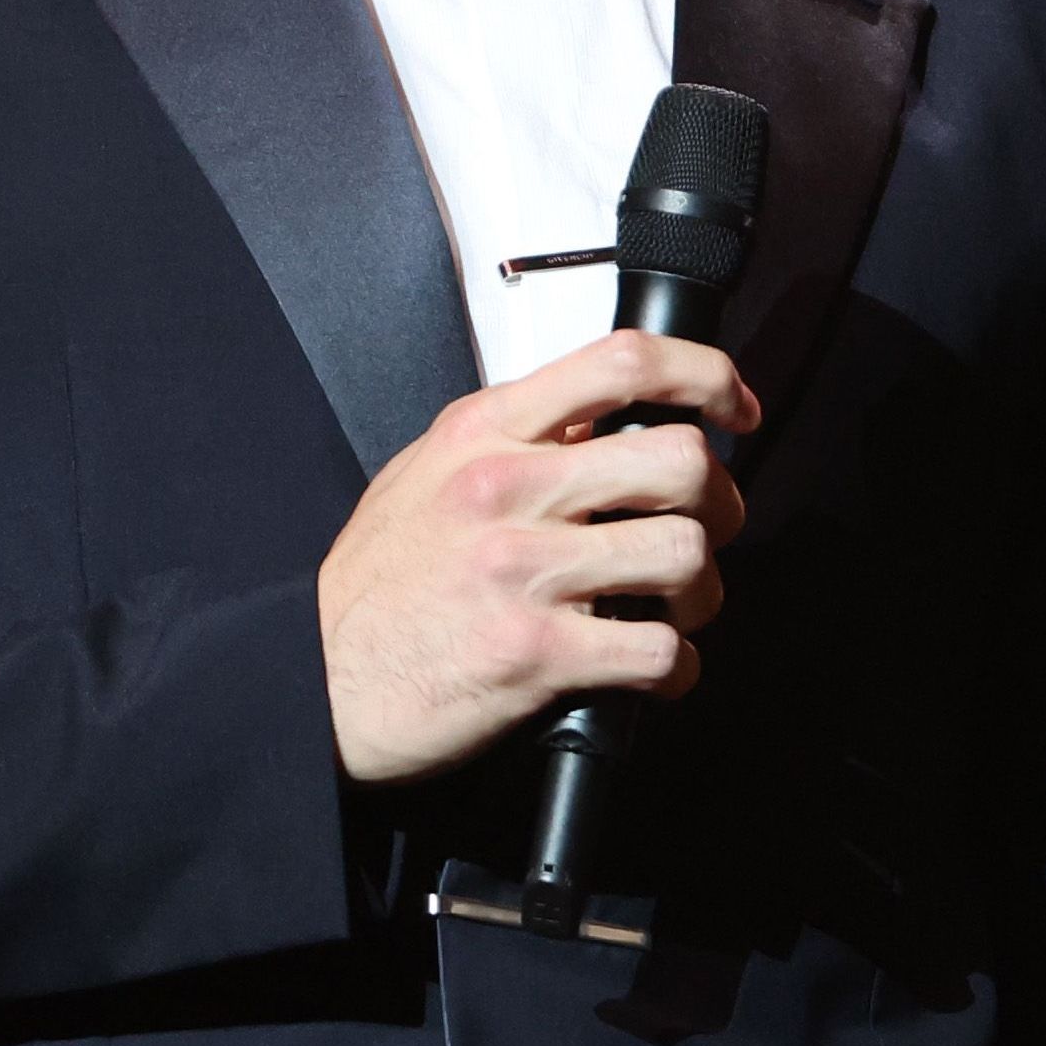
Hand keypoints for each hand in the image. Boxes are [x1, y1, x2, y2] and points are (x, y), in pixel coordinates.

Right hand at [318, 331, 760, 784]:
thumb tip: (602, 428)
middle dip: (719, 501)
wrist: (312, 682)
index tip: (732, 404)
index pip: (621, 363)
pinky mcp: (534, 651)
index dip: (703, 374)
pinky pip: (657, 649)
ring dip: (701, 593)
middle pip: (679, 459)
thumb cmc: (372, 589)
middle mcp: (506, 488)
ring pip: (683, 554)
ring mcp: (521, 569)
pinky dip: (676, 667)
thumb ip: (512, 443)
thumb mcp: (425, 477)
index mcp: (484, 432)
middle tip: (707, 529)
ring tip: (675, 609)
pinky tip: (653, 670)